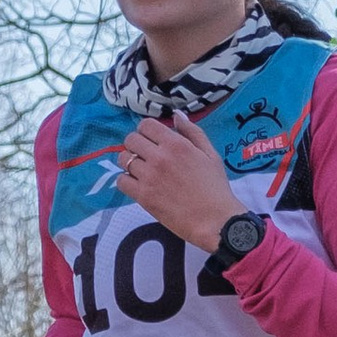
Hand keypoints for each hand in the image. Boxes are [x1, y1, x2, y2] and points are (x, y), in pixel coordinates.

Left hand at [112, 114, 241, 253]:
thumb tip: (176, 116)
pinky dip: (127, 181)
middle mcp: (159, 157)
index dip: (146, 131)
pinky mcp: (143, 196)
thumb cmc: (215, 188)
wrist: (214, 220)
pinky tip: (138, 184)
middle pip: (130, 140)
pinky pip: (121, 181)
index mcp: (176, 144)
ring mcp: (149, 177)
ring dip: (130, 162)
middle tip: (145, 155)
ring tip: (142, 170)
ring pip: (123, 159)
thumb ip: (192, 132)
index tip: (152, 140)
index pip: (145, 125)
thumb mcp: (210, 154)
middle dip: (136, 144)